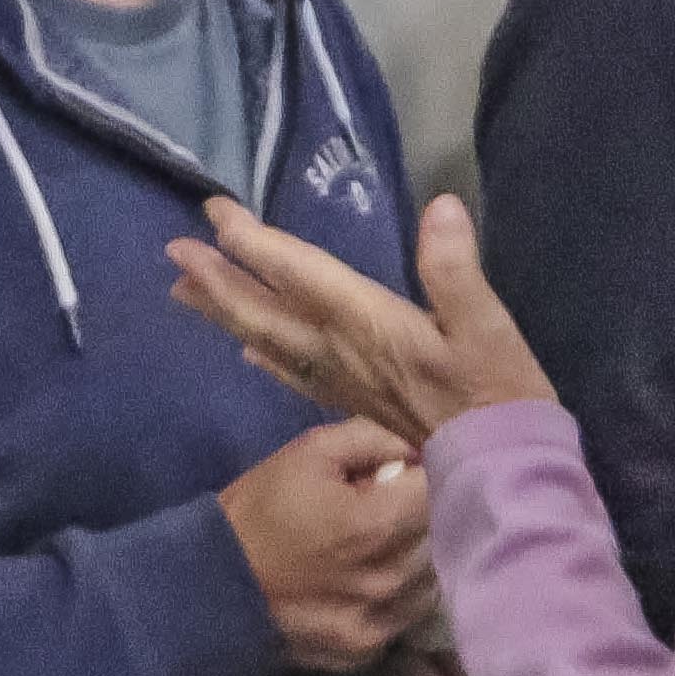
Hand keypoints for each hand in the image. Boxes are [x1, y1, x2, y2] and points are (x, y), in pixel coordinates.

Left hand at [173, 194, 552, 448]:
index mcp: (368, 323)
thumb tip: (440, 208)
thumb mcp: (489, 326)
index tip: (216, 213)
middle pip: (264, 311)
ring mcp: (343, 379)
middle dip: (218, 278)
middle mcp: (341, 351)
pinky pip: (292, 373)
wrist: (498, 466)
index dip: (253, 243)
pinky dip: (263, 356)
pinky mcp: (353, 400)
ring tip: (185, 291)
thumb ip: (456, 269)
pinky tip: (245, 350)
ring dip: (224, 313)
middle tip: (174, 250)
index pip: (297, 274)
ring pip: (267, 341)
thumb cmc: (500, 393)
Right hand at [222, 421, 441, 674]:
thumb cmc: (257, 512)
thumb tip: (419, 448)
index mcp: (376, 525)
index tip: (403, 478)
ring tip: (372, 550)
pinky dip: (395, 598)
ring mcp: (378, 622)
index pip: (441, 493)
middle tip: (381, 512)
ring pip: (430, 580)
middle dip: (419, 518)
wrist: (204, 587)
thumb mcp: (308, 453)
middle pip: (440, 538)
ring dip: (413, 560)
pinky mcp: (364, 652)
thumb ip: (374, 439)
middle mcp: (387, 579)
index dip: (427, 479)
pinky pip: (404, 617)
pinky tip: (362, 584)